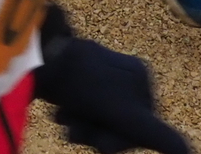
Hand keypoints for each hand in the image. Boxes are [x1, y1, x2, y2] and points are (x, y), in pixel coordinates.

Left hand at [35, 5, 190, 153]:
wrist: (37, 55)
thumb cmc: (81, 85)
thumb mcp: (127, 117)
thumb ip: (163, 137)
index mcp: (140, 76)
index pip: (142, 127)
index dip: (122, 142)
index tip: (101, 146)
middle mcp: (123, 70)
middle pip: (119, 122)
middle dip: (97, 133)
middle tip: (72, 132)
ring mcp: (100, 69)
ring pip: (98, 116)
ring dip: (81, 126)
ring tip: (63, 119)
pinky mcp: (77, 70)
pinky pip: (83, 105)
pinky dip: (73, 114)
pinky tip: (60, 112)